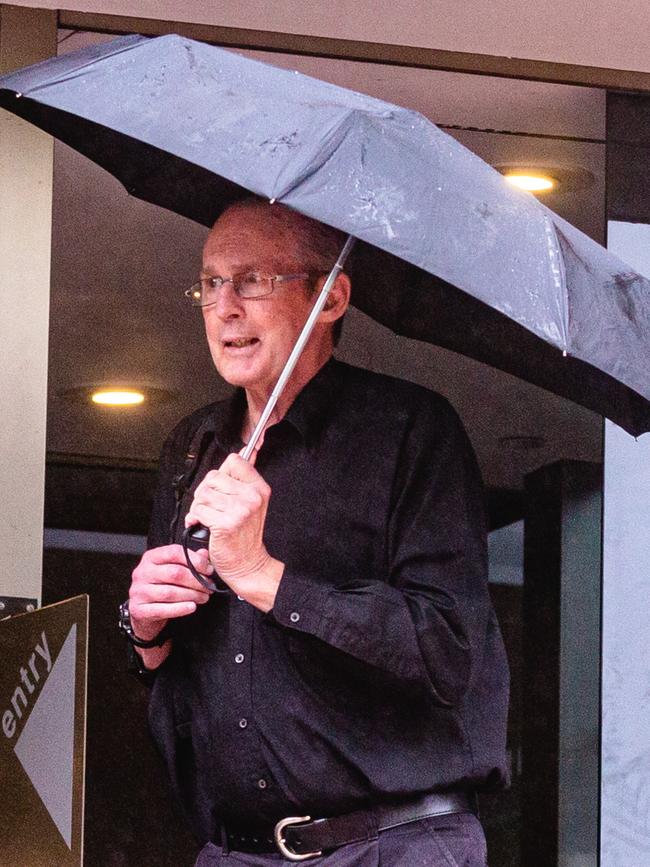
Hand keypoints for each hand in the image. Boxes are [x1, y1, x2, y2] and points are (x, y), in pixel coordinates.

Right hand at [129, 544, 212, 641]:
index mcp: (151, 557)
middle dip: (196, 581)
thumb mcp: (171, 569)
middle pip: (175, 573)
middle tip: (208, 587)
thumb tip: (204, 554)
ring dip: (192, 595)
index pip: (175, 552)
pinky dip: (180, 608)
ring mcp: (139, 591)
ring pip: (170, 592)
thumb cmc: (159, 587)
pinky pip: (163, 609)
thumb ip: (188, 560)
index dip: (196, 560)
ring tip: (203, 597)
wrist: (143, 611)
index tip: (208, 569)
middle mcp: (143, 572)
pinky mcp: (140, 610)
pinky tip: (191, 607)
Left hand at [184, 452, 283, 609]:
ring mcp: (240, 510)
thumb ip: (242, 479)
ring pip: (203, 493)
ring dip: (199, 507)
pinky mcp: (226, 523)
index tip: (221, 488)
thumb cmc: (243, 535)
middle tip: (212, 508)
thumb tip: (245, 449)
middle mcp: (252, 496)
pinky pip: (199, 510)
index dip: (222, 473)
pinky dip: (195, 518)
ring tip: (208, 518)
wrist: (247, 564)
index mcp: (259, 488)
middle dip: (205, 492)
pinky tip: (203, 526)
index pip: (235, 461)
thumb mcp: (251, 503)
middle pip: (213, 476)